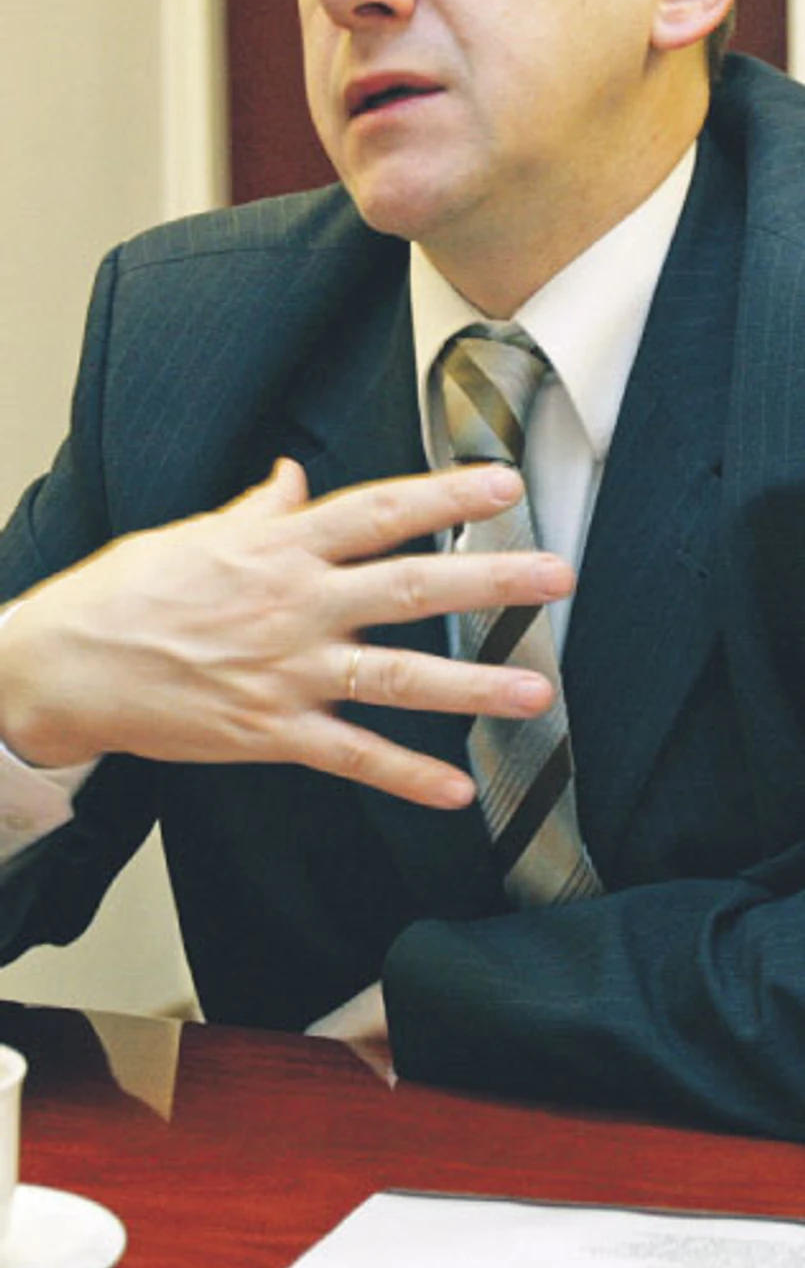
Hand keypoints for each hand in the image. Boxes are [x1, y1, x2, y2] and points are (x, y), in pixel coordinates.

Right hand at [0, 459, 572, 806]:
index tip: (506, 481)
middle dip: (490, 581)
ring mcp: (286, 671)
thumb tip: (294, 476)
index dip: (446, 495)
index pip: (379, 511)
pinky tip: (458, 791)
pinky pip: (351, 757)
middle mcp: (294, 604)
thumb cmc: (125, 594)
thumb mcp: (193, 534)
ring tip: (538, 690)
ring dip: (472, 686)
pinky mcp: (269, 731)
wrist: (65, 667)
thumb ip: (257, 510)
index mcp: (279, 548)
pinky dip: (405, 777)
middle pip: (409, 587)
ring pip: (396, 676)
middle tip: (558, 577)